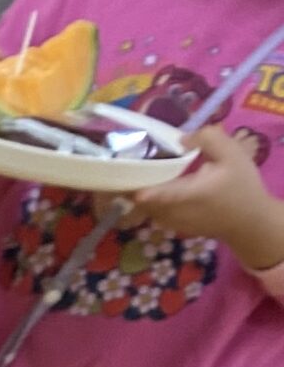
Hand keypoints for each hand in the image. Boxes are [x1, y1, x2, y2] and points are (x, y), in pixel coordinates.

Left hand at [128, 123, 283, 271]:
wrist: (249, 221)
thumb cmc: (241, 186)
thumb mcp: (232, 153)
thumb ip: (208, 139)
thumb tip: (181, 139)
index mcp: (186, 194)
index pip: (151, 194)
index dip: (133, 185)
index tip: (118, 173)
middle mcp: (173, 212)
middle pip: (141, 199)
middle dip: (132, 182)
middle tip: (126, 163)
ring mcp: (171, 223)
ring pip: (145, 207)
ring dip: (140, 192)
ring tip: (136, 172)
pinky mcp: (173, 227)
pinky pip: (153, 212)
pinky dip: (149, 200)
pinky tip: (154, 185)